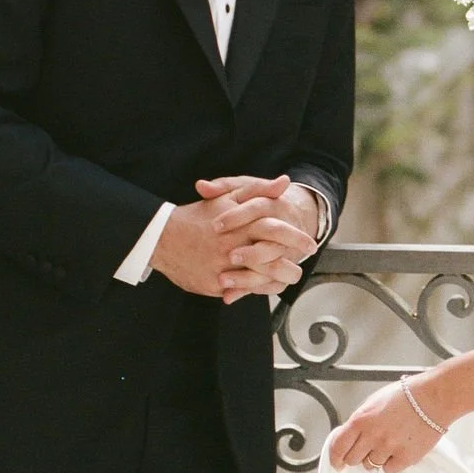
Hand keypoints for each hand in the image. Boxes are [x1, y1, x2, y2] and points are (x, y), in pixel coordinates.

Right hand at [148, 178, 316, 302]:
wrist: (163, 237)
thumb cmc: (200, 215)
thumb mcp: (229, 197)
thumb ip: (258, 189)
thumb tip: (285, 182)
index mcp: (239, 224)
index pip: (275, 230)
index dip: (295, 237)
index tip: (310, 242)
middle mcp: (233, 247)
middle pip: (271, 256)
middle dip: (292, 262)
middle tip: (304, 265)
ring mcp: (223, 268)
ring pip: (260, 277)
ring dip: (280, 278)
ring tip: (292, 276)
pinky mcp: (215, 284)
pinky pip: (242, 290)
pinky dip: (257, 289)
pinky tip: (269, 286)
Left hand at [328, 378, 445, 472]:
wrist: (433, 398)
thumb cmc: (406, 396)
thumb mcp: (373, 402)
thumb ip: (359, 421)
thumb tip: (348, 437)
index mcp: (361, 420)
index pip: (338, 446)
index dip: (335, 458)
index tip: (337, 463)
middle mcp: (372, 435)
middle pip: (353, 459)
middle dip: (357, 456)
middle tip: (368, 449)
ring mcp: (389, 448)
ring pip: (371, 465)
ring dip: (377, 457)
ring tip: (390, 442)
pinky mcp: (405, 457)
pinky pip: (389, 469)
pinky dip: (392, 462)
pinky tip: (399, 448)